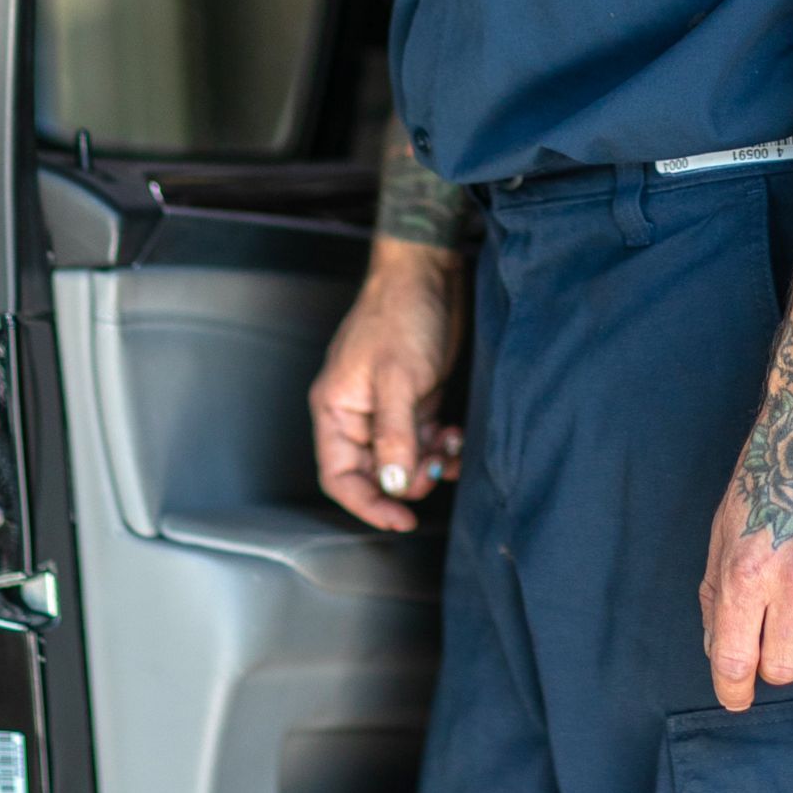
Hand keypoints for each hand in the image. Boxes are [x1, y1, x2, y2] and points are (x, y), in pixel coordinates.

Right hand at [310, 239, 464, 532]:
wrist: (429, 272)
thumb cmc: (401, 313)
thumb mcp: (398, 378)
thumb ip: (394, 437)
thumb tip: (394, 486)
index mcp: (337, 409)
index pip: (339, 476)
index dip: (366, 504)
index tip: (399, 519)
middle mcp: (358, 413)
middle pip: (375, 473)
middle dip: (407, 481)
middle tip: (433, 471)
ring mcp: (388, 407)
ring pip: (404, 460)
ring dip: (428, 464)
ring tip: (448, 449)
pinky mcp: (415, 398)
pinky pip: (424, 440)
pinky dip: (440, 446)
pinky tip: (455, 436)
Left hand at [698, 394, 792, 712]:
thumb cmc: (770, 471)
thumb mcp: (725, 527)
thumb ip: (719, 596)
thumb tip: (723, 655)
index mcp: (747, 567)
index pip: (736, 661)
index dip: (732, 690)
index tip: (735, 697)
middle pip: (785, 669)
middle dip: (773, 655)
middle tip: (772, 621)